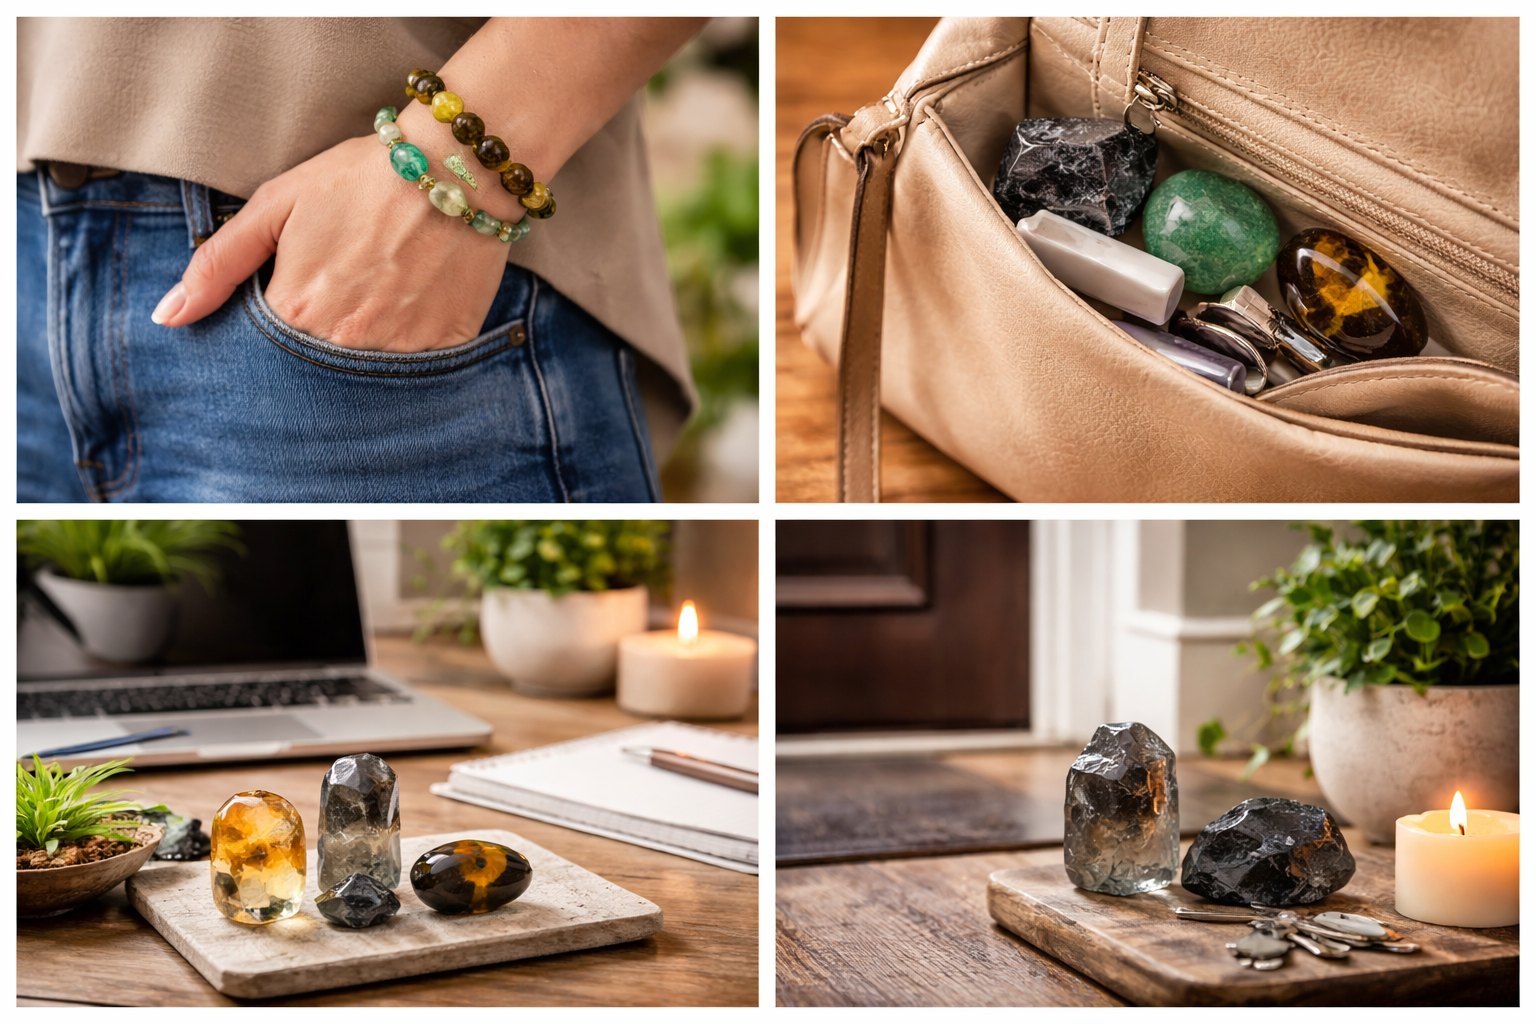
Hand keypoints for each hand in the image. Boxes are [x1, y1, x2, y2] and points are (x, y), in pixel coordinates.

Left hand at [149, 18, 704, 349]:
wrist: (457, 169)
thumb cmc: (363, 178)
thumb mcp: (279, 204)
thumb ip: (218, 263)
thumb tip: (168, 318)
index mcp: (296, 307)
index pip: (262, 356)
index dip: (269, 340)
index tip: (288, 312)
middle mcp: (343, 340)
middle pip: (312, 374)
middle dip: (314, 354)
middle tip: (337, 306)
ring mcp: (397, 350)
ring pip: (362, 380)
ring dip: (359, 356)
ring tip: (373, 308)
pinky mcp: (443, 348)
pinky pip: (414, 375)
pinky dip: (406, 355)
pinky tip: (409, 314)